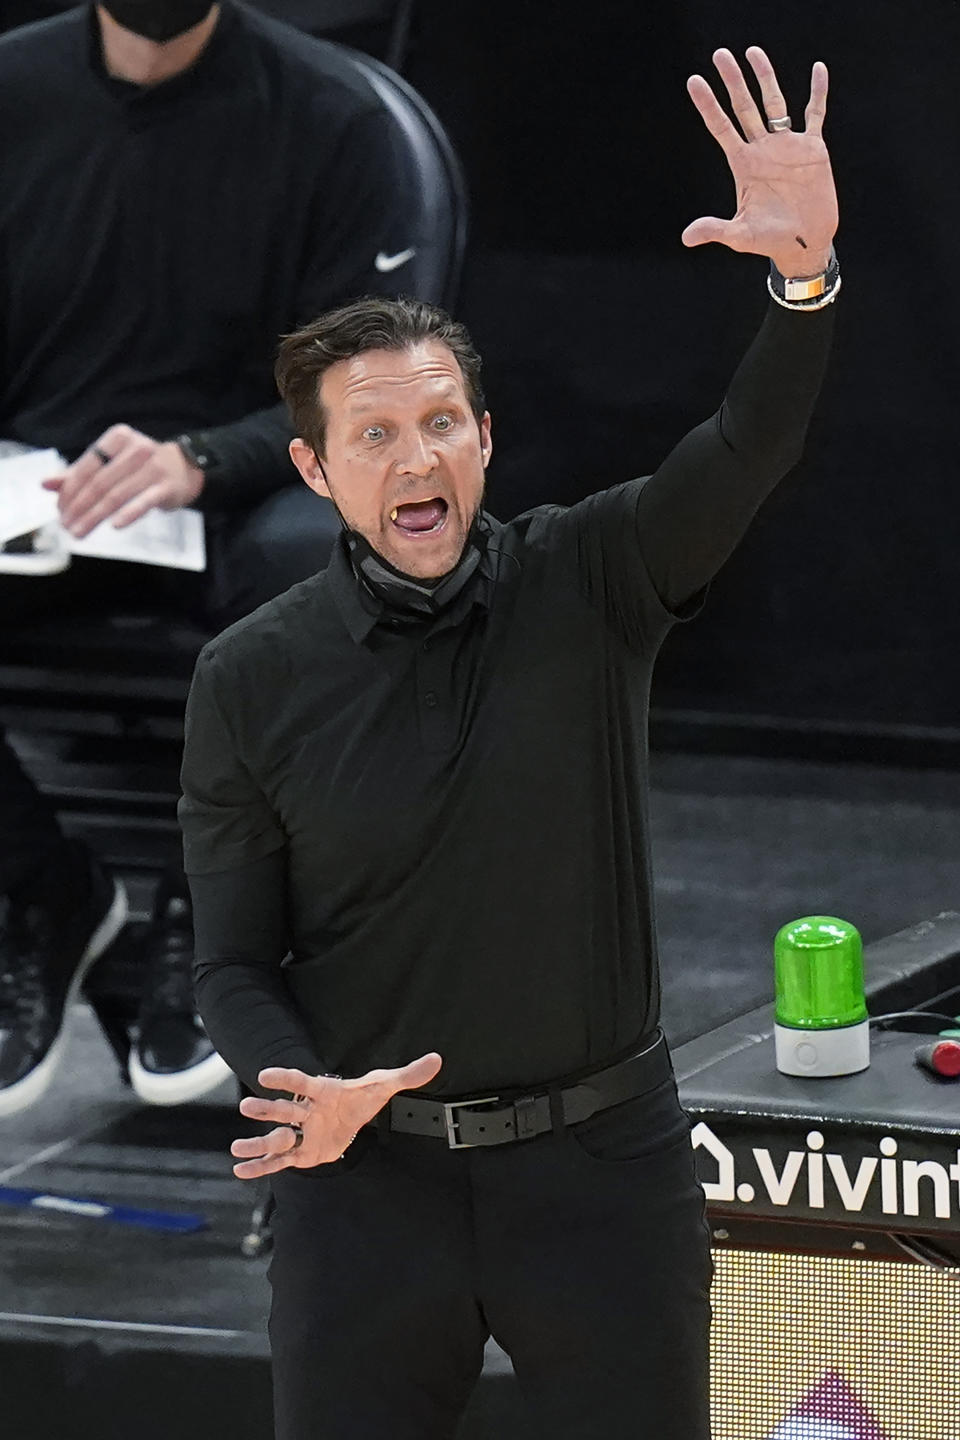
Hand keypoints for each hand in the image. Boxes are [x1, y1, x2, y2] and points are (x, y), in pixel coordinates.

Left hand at [42, 423, 204, 536]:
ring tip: (80, 531)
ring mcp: (153, 468)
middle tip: (67, 525)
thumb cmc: (140, 466)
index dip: (69, 490)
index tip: (59, 509)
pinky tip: (114, 526)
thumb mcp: (110, 462)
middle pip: (99, 483)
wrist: (185, 468)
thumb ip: (78, 472)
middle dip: (79, 506)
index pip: (87, 466)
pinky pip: (144, 502)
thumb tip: (45, 484)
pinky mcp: (167, 487)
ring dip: (95, 516)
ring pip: (117, 496)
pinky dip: (128, 514)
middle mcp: (136, 449)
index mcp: (117, 438)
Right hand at [230, 1051, 442, 1178]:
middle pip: (285, 1110)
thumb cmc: (362, 1099)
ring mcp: (300, 1133)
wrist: (350, 1119)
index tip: (266, 1074)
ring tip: (236, 1147)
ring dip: (257, 1142)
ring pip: (277, 1138)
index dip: (286, 1079)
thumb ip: (409, 1074)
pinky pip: (277, 1162)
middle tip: (247, 1105)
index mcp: (323, 1093)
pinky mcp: (300, 1154)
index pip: (303, 1083)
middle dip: (267, 1108)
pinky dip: (259, 1166)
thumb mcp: (386, 1087)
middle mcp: (307, 1112)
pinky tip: (240, 1169)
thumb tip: (438, 1060)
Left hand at [682, 47, 837, 278]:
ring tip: (753, 51)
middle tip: (719, 54)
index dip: (707, 105)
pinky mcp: (813, 149)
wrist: (804, 243)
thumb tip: (686, 238)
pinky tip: (817, 69)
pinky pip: (815, 113)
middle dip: (732, 81)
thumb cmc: (770, 241)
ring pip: (774, 103)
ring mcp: (787, 146)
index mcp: (743, 164)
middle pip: (744, 107)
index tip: (694, 81)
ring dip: (765, 77)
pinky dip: (817, 92)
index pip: (721, 127)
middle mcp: (762, 150)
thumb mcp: (740, 235)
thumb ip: (715, 230)